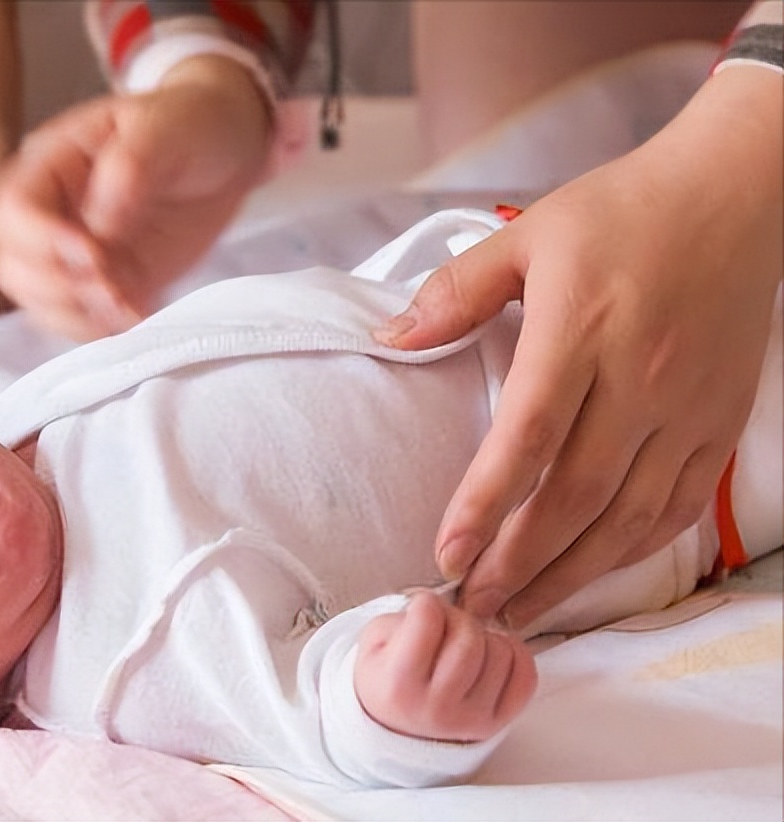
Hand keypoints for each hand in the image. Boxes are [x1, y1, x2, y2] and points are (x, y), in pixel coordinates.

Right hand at [0, 55, 272, 340]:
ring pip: (37, 301)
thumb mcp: (167, 127)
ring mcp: (74, 254)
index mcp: (51, 163)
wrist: (226, 152)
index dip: (40, 240)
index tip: (93, 251)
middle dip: (55, 286)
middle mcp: (52, 211)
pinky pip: (78, 320)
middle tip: (113, 285)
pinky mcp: (104, 284)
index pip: (10, 210)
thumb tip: (99, 222)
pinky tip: (137, 314)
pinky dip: (100, 330)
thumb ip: (130, 167)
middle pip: (10, 264)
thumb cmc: (191, 125)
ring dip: (76, 314)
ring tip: (127, 304)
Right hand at [355, 592, 536, 742]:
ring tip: (463, 646)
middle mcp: (438, 707)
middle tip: (445, 627)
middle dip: (458, 618)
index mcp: (400, 684)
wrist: (396, 730)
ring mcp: (472, 719)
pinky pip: (526, 676)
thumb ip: (402, 617)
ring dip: (484, 637)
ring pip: (501, 652)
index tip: (421, 611)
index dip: (424, 603)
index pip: (428, 618)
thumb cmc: (386, 680)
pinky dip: (513, 655)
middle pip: (469, 636)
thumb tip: (443, 606)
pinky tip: (490, 656)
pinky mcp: (498, 723)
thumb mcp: (373, 644)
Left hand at [377, 67, 782, 627]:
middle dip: (520, 562)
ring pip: (630, 516)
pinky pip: (679, 506)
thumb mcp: (526, 234)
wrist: (736, 194)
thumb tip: (387, 338)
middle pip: (576, 495)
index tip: (445, 554)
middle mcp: (640, 378)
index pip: (527, 436)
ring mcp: (688, 407)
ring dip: (572, 575)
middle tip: (474, 607)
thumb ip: (455, 291)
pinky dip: (633, 550)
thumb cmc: (620, 213)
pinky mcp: (720, 422)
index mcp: (581, 329)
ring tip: (521, 611)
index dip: (485, 503)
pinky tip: (593, 574)